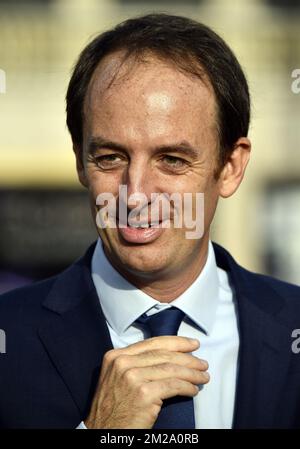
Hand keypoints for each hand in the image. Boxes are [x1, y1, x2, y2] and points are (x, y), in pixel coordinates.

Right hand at [84, 336, 208, 428]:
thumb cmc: (112, 409)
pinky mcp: (143, 394)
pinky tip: (193, 390)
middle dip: (188, 358)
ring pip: (171, 369)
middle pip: (164, 355)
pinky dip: (187, 387)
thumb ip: (135, 364)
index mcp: (116, 356)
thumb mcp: (117, 378)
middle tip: (202, 363)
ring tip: (203, 376)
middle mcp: (122, 363)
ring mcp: (132, 377)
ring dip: (192, 373)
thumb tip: (168, 356)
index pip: (152, 343)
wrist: (103, 433)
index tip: (192, 344)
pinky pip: (173, 385)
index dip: (176, 342)